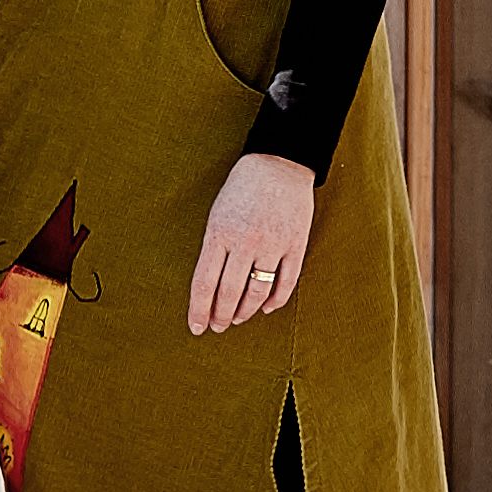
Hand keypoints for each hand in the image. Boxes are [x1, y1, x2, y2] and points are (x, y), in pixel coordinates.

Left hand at [188, 146, 315, 334]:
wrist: (278, 164)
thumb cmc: (242, 189)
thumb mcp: (217, 214)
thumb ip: (214, 248)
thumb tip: (209, 286)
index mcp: (219, 234)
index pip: (204, 283)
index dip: (199, 310)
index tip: (196, 327)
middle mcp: (244, 242)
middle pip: (229, 293)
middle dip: (221, 316)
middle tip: (218, 327)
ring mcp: (272, 244)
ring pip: (257, 292)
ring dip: (245, 311)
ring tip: (238, 319)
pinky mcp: (295, 244)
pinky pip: (285, 282)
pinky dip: (275, 300)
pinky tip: (266, 308)